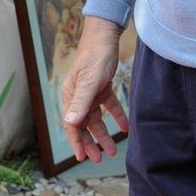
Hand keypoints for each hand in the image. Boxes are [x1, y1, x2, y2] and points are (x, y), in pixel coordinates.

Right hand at [60, 16, 128, 162]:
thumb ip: (81, 103)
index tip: (83, 157)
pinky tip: (125, 127)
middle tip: (100, 158)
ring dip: (104, 134)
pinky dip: (116, 116)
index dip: (77, 142)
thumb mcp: (89, 81)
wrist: (105, 36)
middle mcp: (78, 96)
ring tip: (113, 149)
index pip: (71, 125)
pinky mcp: (102, 87)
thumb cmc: (94, 57)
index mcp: (70, 96)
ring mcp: (90, 92)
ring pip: (96, 119)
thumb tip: (70, 123)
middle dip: (91, 142)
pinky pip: (109, 106)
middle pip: (83, 125)